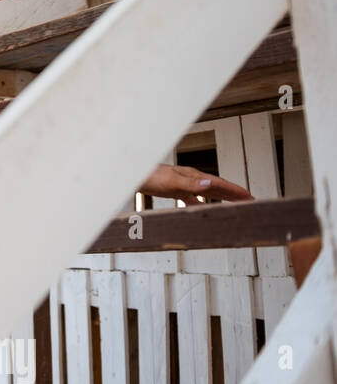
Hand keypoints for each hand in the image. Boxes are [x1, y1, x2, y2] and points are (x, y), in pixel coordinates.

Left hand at [139, 164, 253, 203]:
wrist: (134, 175)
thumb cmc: (150, 177)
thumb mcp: (172, 182)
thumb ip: (191, 184)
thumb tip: (210, 184)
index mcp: (193, 176)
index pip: (219, 183)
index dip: (235, 190)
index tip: (249, 196)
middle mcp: (191, 179)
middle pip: (217, 186)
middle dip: (234, 193)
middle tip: (250, 200)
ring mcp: (183, 184)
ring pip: (207, 192)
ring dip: (221, 197)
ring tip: (234, 203)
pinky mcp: (174, 190)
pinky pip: (192, 197)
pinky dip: (201, 203)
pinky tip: (202, 207)